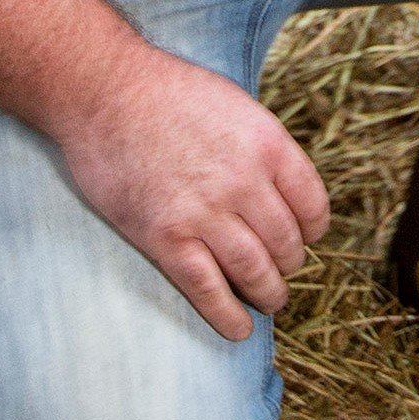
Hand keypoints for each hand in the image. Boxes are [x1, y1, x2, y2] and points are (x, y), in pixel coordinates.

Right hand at [54, 46, 330, 341]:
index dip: (312, 230)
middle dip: (288, 264)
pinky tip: (238, 328)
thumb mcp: (236, 105)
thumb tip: (281, 188)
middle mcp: (243, 181)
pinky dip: (229, 316)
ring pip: (255, 272)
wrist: (105, 91)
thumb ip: (262, 148)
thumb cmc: (168, 93)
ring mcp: (204, 212)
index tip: (305, 238)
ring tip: (269, 300)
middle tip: (282, 271)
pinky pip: (208, 290)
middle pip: (287, 244)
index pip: (313, 206)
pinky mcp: (165, 238)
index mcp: (267, 144)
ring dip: (269, 294)